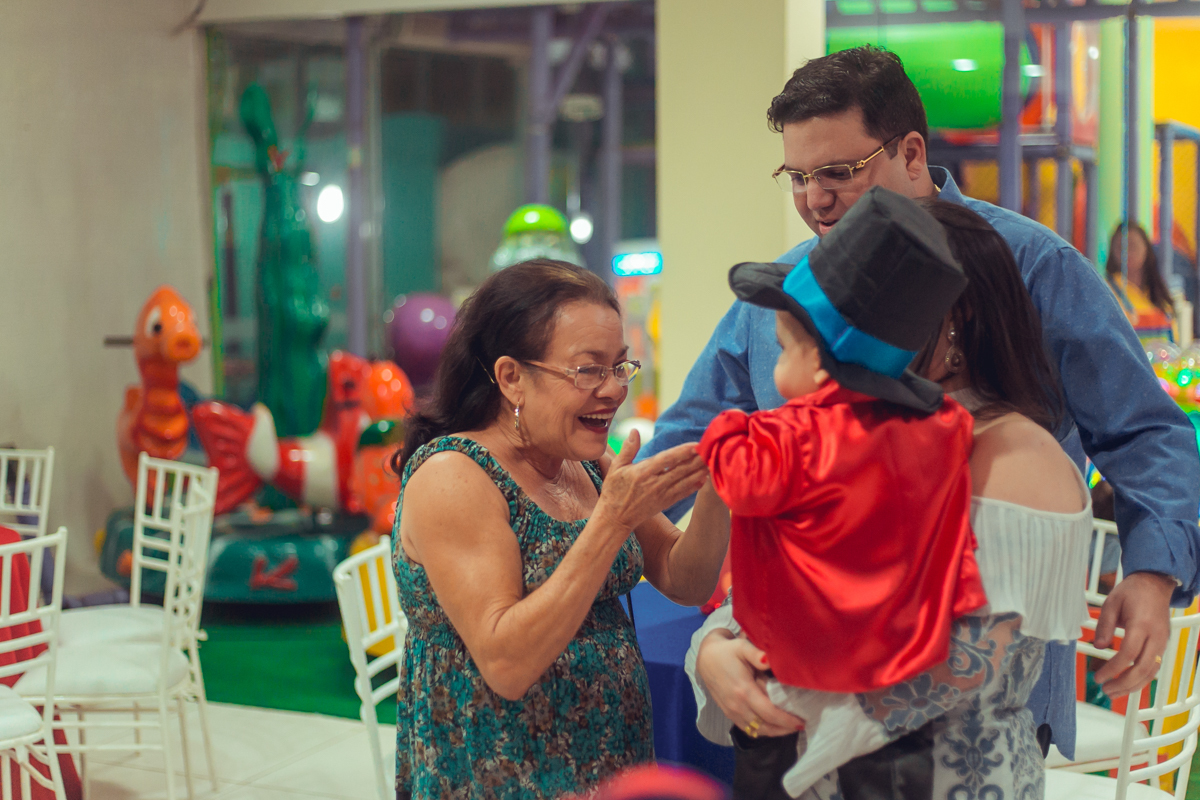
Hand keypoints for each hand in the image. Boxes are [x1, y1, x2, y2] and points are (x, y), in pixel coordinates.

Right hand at [594, 430, 707, 533]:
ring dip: (699, 471)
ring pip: (685, 481)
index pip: (667, 459)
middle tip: (712, 449)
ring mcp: (661, 495)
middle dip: (697, 459)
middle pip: (680, 469)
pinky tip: (705, 479)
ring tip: (713, 461)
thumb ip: (628, 449)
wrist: (614, 519)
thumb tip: (634, 431)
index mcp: (643, 472)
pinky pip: (683, 493)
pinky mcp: (665, 503)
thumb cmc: (613, 491)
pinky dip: (694, 486)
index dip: (683, 452)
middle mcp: (655, 484)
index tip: (696, 444)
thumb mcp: (615, 468)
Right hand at [695, 630, 804, 736]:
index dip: (787, 720)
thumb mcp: (742, 647)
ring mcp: (732, 712)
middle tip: (800, 725)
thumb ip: (756, 654)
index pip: (769, 712)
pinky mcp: (728, 714)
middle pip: (766, 726)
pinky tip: (772, 726)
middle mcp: (737, 706)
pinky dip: (762, 731)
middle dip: (785, 728)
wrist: (705, 659)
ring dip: (775, 732)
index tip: (802, 721)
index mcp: (743, 691)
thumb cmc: (727, 652)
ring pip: (757, 731)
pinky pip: (748, 729)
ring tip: (789, 727)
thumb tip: (769, 660)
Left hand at [1094, 571, 1175, 697]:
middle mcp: (1156, 636)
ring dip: (1133, 686)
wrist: (1155, 584)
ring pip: (1151, 672)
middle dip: (1124, 683)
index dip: (1114, 668)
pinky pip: (1154, 667)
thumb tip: (1099, 647)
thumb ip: (1104, 625)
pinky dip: (1141, 679)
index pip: (1129, 653)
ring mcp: (1162, 642)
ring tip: (1114, 693)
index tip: (1099, 677)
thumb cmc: (1132, 591)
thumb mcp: (1112, 602)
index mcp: (1142, 624)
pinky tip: (1127, 685)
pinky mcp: (1163, 645)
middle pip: (1143, 668)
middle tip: (1105, 690)